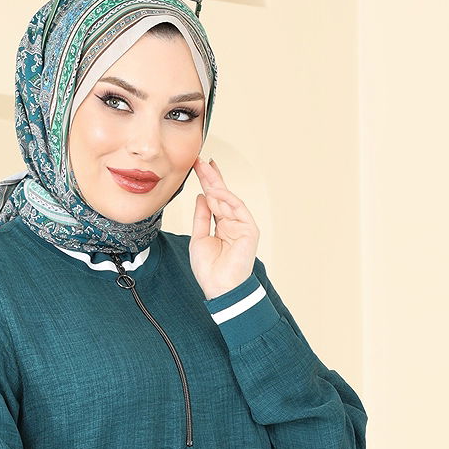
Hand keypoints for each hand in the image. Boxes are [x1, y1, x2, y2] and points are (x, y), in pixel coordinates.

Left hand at [189, 157, 259, 299]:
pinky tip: (215, 190)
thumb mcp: (198, 238)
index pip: (214, 200)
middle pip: (221, 196)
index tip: (198, 167)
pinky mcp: (250, 230)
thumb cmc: (209, 269)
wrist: (219, 288)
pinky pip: (238, 209)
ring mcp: (242, 225)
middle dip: (211, 178)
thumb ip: (201, 217)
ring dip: (217, 183)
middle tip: (200, 160)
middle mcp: (232, 223)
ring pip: (229, 199)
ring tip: (205, 169)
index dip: (207, 183)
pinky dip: (227, 199)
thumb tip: (201, 197)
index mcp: (221, 225)